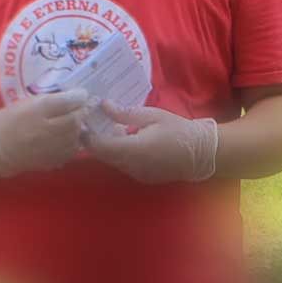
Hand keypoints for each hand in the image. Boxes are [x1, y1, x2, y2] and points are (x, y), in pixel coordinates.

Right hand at [0, 91, 92, 176]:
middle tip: (78, 109)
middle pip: (75, 119)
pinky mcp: (52, 160)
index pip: (68, 101)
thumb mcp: (31, 102)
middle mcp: (46, 129)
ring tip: (71, 123)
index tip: (81, 94)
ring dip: (78, 128)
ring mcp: (50, 147)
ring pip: (76, 135)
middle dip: (80, 112)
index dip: (79, 96)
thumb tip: (78, 97)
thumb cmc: (13, 119)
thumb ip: (54, 99)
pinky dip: (73, 142)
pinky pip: (72, 150)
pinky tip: (66, 137)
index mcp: (38, 110)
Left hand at [87, 102, 220, 183]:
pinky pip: (122, 165)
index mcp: (135, 149)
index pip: (100, 146)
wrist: (201, 153)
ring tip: (101, 128)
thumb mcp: (153, 116)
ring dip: (104, 147)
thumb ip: (125, 114)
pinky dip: (116, 153)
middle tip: (86, 122)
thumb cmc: (178, 130)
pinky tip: (119, 139)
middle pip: (102, 155)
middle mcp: (132, 166)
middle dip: (92, 141)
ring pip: (111, 161)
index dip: (86, 136)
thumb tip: (103, 105)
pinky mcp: (142, 177)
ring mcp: (137, 174)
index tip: (80, 121)